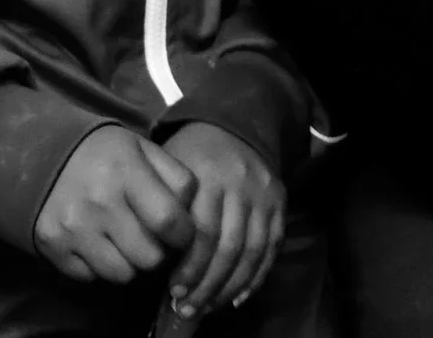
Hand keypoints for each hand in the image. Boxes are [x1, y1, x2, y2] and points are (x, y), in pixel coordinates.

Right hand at [34, 125, 199, 285]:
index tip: (181, 233)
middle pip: (150, 257)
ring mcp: (73, 228)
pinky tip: (97, 243)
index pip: (169, 222)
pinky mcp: (53, 247)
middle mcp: (98, 201)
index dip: (185, 235)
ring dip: (130, 264)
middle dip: (158, 253)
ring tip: (124, 242)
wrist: (39, 153)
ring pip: (123, 275)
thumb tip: (193, 220)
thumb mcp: (142, 148)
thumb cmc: (103, 153)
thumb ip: (176, 178)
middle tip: (151, 239)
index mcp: (125, 170)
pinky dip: (100, 267)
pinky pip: (92, 278)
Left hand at [161, 122, 284, 321]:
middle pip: (226, 246)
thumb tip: (152, 259)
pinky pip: (271, 248)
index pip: (200, 231)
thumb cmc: (189, 154)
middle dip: (206, 285)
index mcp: (204, 173)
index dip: (188, 268)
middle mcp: (238, 183)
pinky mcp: (279, 203)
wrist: (231, 124)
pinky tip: (236, 298)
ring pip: (250, 252)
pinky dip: (255, 278)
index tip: (172, 292)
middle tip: (188, 308)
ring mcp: (262, 194)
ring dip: (228, 288)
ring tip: (208, 308)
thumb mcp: (167, 166)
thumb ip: (162, 204)